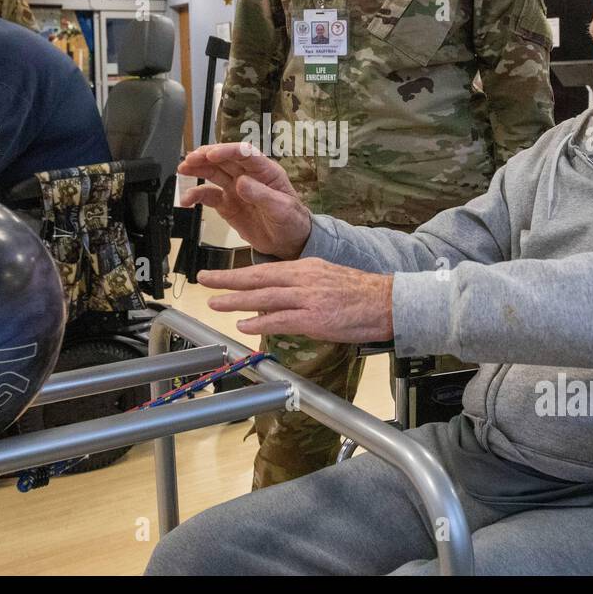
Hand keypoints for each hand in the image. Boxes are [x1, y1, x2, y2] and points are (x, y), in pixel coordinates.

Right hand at [178, 142, 311, 259]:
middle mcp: (248, 176)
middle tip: (190, 159)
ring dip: (197, 169)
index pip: (244, 153)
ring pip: (213, 173)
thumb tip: (241, 182)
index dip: (226, 151)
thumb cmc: (292, 221)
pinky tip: (187, 200)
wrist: (289, 242)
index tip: (211, 155)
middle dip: (205, 157)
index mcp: (265, 171)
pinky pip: (209, 196)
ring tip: (182, 169)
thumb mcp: (281, 209)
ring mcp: (235, 189)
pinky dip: (196, 195)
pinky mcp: (227, 204)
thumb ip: (262, 195)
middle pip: (224, 159)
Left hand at [199, 259, 393, 341]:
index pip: (264, 269)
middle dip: (227, 280)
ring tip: (215, 302)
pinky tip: (244, 325)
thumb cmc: (359, 294)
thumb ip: (298, 287)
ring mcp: (308, 298)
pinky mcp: (316, 317)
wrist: (387, 302)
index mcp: (305, 268)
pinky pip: (281, 318)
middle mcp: (303, 278)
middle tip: (205, 280)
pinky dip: (261, 321)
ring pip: (264, 296)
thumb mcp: (325, 279)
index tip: (217, 276)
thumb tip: (273, 299)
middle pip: (258, 277)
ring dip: (236, 300)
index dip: (237, 273)